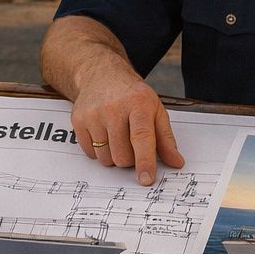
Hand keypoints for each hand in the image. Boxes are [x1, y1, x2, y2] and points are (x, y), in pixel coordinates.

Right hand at [69, 68, 183, 185]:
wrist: (102, 74)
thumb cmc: (132, 95)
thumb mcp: (155, 110)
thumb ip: (166, 138)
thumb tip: (176, 162)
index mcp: (138, 104)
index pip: (141, 138)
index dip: (145, 161)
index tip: (146, 179)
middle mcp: (114, 108)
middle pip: (122, 156)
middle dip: (130, 158)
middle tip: (131, 142)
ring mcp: (93, 115)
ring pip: (106, 159)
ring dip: (114, 156)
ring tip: (117, 136)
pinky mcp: (78, 121)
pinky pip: (90, 154)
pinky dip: (99, 151)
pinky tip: (103, 133)